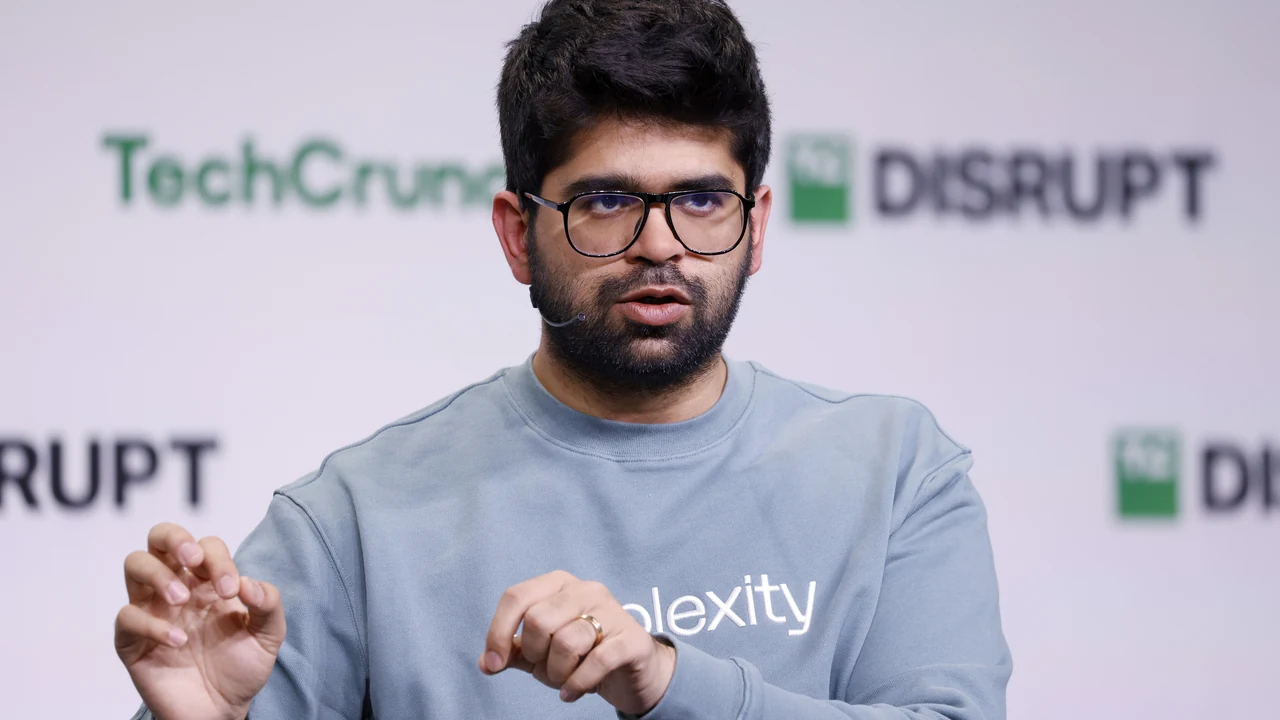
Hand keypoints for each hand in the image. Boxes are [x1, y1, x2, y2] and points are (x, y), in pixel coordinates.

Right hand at [114, 523, 285, 719]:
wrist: (222, 711)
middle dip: (174, 537)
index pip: (206, 546)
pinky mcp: (132, 640)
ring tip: (181, 600)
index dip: (217, 558)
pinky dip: (151, 624)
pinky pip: (126, 616)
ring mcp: (152, 611)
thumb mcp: (268, 635)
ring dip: (158, 574)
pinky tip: (178, 640)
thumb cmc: (241, 667)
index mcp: (209, 582)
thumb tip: (247, 583)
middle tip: (192, 559)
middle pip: (159, 537)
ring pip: (135, 565)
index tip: (231, 591)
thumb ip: (269, 604)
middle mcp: (178, 588)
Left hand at [479, 570, 675, 715]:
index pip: (516, 597)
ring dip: (558, 672)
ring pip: (567, 641)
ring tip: (564, 680)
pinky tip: (573, 693)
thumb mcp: (541, 655)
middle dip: (535, 654)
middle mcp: (585, 589)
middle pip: (539, 619)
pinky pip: (597, 660)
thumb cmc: (582, 657)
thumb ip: (513, 653)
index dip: (497, 632)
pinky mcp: (632, 638)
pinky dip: (578, 683)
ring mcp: (612, 611)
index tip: (493, 664)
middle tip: (547, 668)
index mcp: (558, 585)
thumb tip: (486, 662)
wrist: (633, 673)